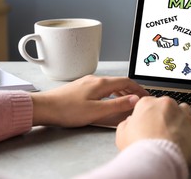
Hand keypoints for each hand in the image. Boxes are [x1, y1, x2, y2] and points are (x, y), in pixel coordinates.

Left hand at [30, 75, 148, 126]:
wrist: (44, 107)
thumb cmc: (67, 110)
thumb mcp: (96, 111)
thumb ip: (117, 105)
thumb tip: (134, 100)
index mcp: (100, 84)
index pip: (126, 82)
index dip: (138, 89)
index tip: (146, 96)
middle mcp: (95, 79)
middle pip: (119, 81)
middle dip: (132, 90)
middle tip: (139, 99)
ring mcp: (87, 82)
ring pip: (110, 84)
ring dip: (122, 91)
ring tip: (128, 100)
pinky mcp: (81, 87)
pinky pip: (102, 87)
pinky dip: (111, 92)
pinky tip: (109, 100)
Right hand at [116, 96, 190, 163]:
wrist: (156, 158)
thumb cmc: (139, 147)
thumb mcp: (122, 134)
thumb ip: (127, 123)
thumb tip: (130, 122)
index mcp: (146, 103)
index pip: (149, 103)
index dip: (149, 115)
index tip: (149, 123)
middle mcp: (164, 103)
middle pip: (166, 105)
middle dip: (165, 115)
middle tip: (161, 130)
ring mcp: (180, 112)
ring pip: (183, 109)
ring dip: (180, 117)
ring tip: (175, 130)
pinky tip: (187, 133)